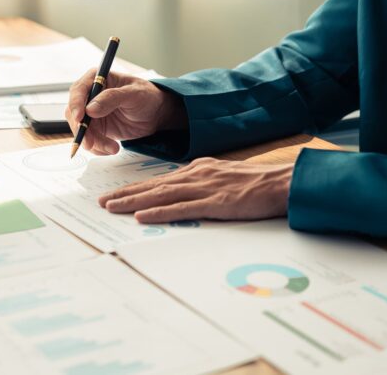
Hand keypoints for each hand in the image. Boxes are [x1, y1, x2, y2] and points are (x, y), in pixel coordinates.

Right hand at [65, 69, 186, 154]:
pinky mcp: (96, 128)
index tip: (80, 118)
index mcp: (97, 79)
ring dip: (93, 142)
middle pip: (74, 113)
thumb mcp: (133, 94)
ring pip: (81, 129)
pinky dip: (98, 148)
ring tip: (112, 148)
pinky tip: (112, 148)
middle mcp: (90, 96)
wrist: (156, 114)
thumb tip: (90, 108)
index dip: (76, 104)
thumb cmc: (147, 96)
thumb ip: (112, 98)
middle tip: (91, 143)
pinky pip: (90, 140)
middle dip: (82, 130)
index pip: (78, 90)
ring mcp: (91, 113)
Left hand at [98, 158, 292, 222]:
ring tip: (111, 207)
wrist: (284, 183)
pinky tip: (141, 217)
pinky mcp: (215, 204)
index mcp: (199, 169)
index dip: (136, 187)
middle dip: (126, 193)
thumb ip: (203, 183)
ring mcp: (205, 189)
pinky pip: (181, 209)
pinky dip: (158, 212)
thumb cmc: (258, 184)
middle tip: (102, 201)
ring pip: (161, 195)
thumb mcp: (225, 177)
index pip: (160, 180)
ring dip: (133, 202)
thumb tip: (183, 193)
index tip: (117, 193)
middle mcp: (196, 175)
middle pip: (154, 186)